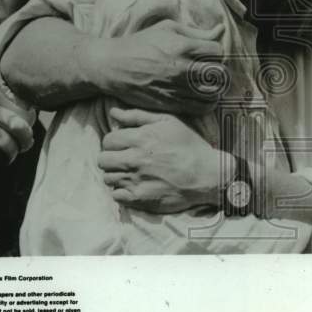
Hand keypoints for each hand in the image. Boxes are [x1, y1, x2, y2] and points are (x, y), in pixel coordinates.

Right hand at [83, 21, 226, 115]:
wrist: (113, 66)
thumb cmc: (141, 43)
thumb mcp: (167, 28)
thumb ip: (196, 31)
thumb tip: (220, 30)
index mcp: (183, 47)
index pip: (218, 51)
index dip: (215, 51)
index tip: (209, 53)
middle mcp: (183, 69)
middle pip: (220, 74)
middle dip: (220, 71)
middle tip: (212, 70)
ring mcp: (177, 89)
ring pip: (213, 94)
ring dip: (215, 89)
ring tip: (209, 85)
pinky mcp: (170, 104)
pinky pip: (200, 108)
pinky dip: (206, 104)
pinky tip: (202, 97)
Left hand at [97, 107, 233, 213]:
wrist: (208, 175)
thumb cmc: (189, 146)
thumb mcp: (168, 122)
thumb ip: (137, 116)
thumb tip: (113, 112)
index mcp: (140, 139)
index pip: (108, 140)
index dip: (114, 142)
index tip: (124, 146)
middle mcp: (134, 160)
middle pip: (103, 160)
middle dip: (111, 158)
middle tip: (125, 159)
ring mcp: (135, 181)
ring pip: (108, 178)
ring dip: (116, 174)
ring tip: (131, 173)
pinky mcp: (139, 199)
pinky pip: (116, 195)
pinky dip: (122, 191)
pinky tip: (135, 186)